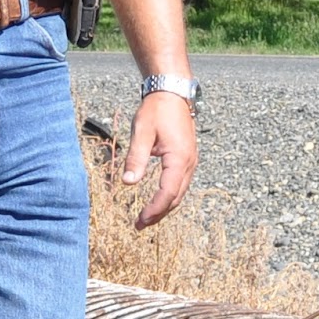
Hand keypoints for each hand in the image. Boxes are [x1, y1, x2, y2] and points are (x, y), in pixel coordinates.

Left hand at [122, 92, 197, 230]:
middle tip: (140, 226)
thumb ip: (136, 158)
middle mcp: (189, 163)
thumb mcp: (142, 132)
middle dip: (158, 214)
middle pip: (175, 198)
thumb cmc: (156, 110)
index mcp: (179, 159)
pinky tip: (157, 200)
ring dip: (164, 207)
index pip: (167, 193)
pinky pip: (179, 184)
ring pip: (179, 193)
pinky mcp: (187, 159)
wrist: (172, 92)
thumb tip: (128, 183)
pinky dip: (169, 196)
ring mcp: (190, 161)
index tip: (140, 221)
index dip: (154, 210)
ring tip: (147, 217)